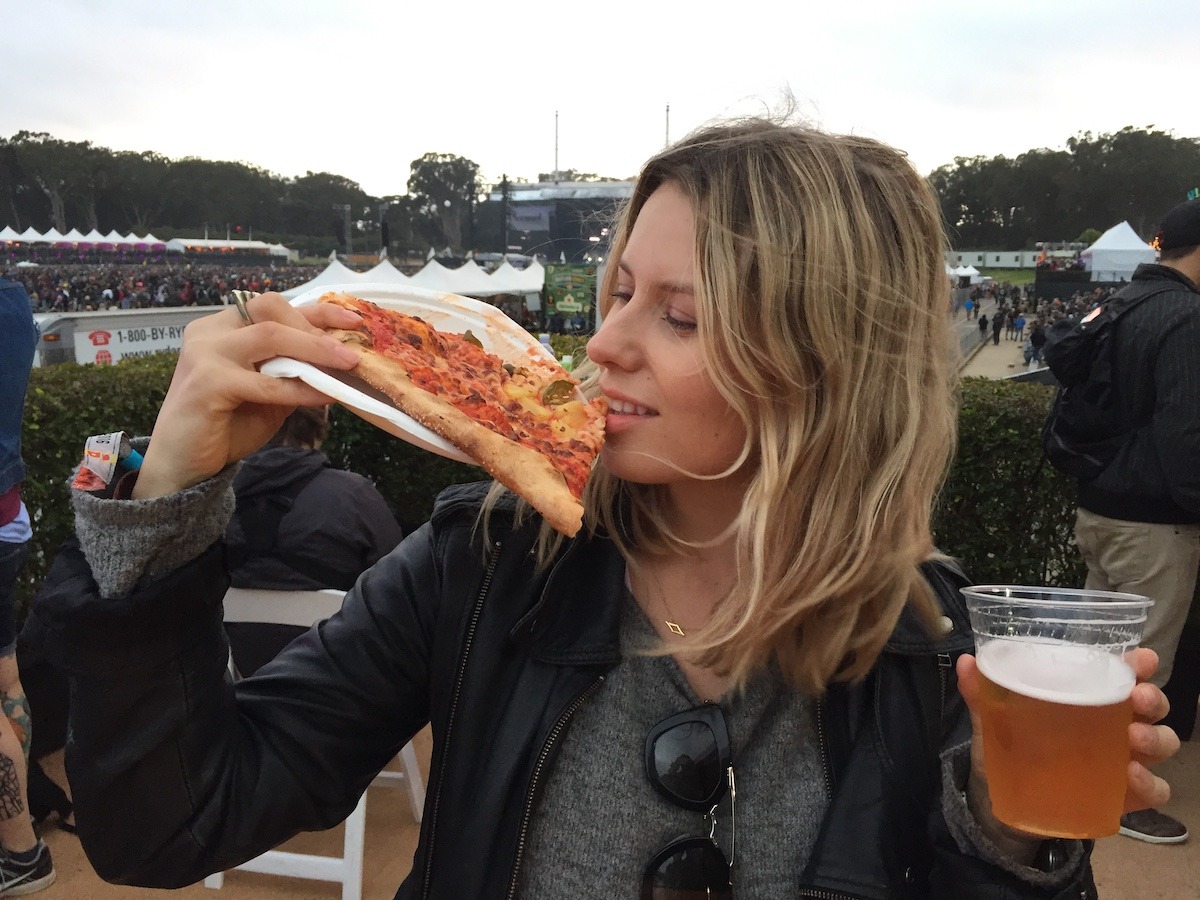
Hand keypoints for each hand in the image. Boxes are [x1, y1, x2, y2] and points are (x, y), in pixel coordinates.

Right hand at [132, 293, 361, 498]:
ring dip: (315, 349)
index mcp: (222, 327)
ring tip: (347, 365)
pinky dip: (301, 387)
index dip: (317, 310)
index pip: (274, 306)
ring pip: (271, 336)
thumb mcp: (268, 391)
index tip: (354, 319)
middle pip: (271, 309)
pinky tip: (325, 395)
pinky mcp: (208, 382)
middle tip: (352, 350)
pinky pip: (267, 381)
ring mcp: (205, 353)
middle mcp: (210, 332)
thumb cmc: (226, 426)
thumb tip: (339, 359)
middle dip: (317, 326)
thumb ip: (292, 369)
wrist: (184, 464)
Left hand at [956, 648, 1179, 857]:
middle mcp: (1114, 722)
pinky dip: (1150, 783)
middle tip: (1138, 699)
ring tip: (1134, 738)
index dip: (1139, 663)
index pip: (1122, 673)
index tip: (1140, 659)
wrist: (1003, 800)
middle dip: (1152, 697)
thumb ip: (981, 692)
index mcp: (1087, 695)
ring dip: (1155, 736)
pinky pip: (1154, 790)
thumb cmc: (1010, 745)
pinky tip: (1132, 776)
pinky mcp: (1124, 795)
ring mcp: (1124, 758)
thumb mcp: (993, 717)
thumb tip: (967, 662)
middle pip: (1151, 704)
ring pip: (1161, 742)